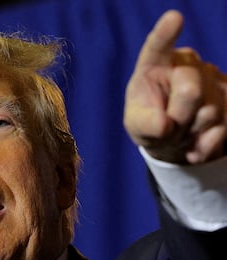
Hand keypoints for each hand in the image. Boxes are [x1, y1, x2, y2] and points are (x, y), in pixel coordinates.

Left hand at [124, 10, 226, 163]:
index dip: (165, 33)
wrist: (174, 138)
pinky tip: (195, 145)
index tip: (173, 18)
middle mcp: (186, 66)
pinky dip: (206, 144)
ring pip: (209, 111)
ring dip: (191, 132)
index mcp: (155, 65)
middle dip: (178, 116)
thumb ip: (145, 123)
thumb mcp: (137, 125)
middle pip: (190, 90)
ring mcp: (212, 80)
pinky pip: (224, 127)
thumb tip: (165, 125)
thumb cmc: (149, 123)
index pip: (158, 47)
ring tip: (180, 131)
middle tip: (168, 125)